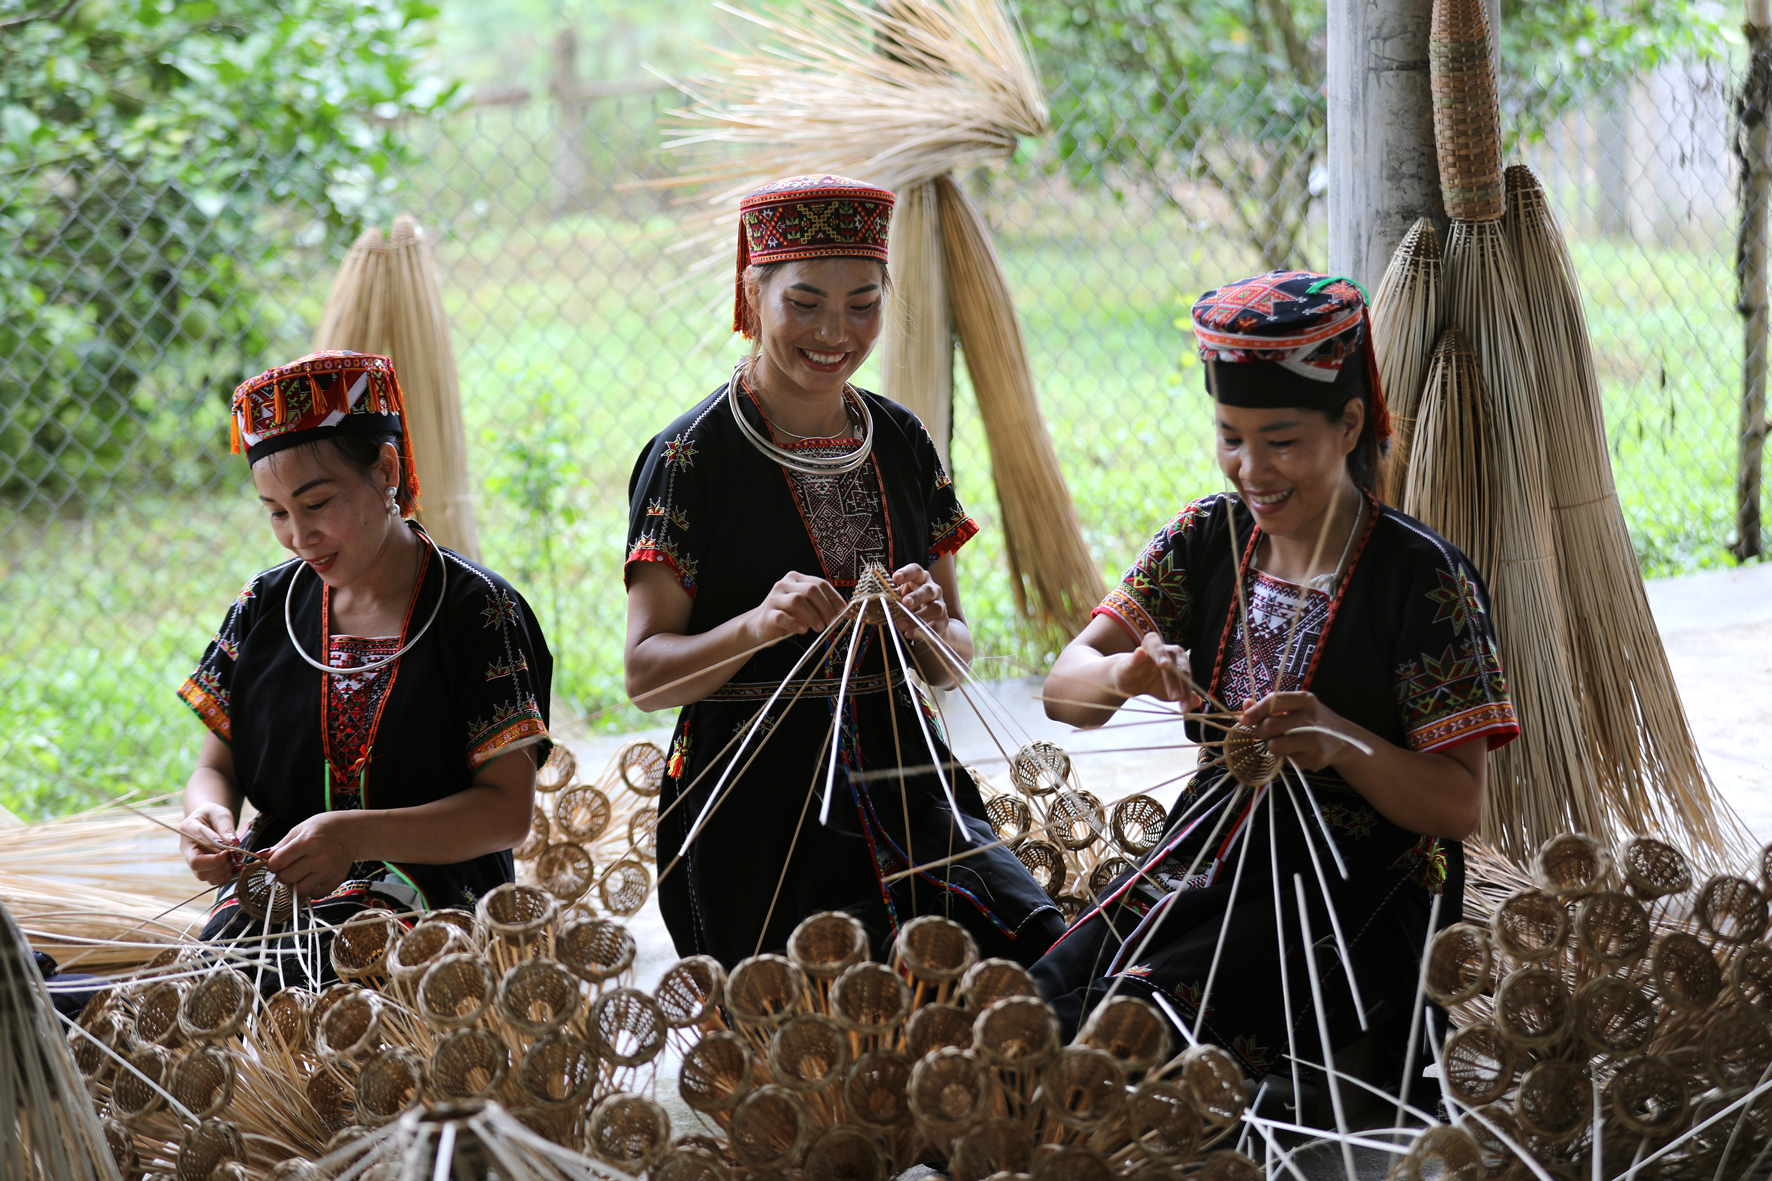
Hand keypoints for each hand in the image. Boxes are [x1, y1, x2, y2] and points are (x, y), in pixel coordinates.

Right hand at [179, 803, 240, 885]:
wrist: (209, 820)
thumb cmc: (214, 815)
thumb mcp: (221, 814)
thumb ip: (225, 827)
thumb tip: (233, 843)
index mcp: (188, 829)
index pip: (198, 843)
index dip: (215, 849)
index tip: (231, 848)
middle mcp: (187, 847)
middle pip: (196, 864)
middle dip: (219, 863)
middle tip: (235, 856)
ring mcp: (192, 860)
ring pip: (203, 875)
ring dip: (223, 872)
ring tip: (237, 861)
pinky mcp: (201, 868)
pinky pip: (211, 879)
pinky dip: (225, 877)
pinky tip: (236, 867)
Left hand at [265, 812, 360, 901]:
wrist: (354, 831)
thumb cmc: (325, 827)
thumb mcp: (301, 829)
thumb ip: (281, 845)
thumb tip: (261, 857)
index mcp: (308, 842)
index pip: (277, 862)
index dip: (272, 864)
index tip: (276, 861)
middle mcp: (320, 858)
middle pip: (286, 878)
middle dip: (283, 874)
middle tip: (289, 866)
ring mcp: (329, 871)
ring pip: (299, 890)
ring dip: (296, 883)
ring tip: (301, 872)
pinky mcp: (337, 880)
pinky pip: (315, 894)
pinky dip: (311, 888)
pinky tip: (313, 877)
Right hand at [747, 571, 846, 643]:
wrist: (759, 625)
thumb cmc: (787, 615)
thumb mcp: (805, 607)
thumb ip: (821, 606)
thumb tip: (842, 612)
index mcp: (796, 578)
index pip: (820, 583)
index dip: (834, 598)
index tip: (843, 612)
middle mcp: (784, 584)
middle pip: (810, 590)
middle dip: (825, 607)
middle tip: (831, 622)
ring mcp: (774, 598)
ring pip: (797, 600)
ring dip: (812, 615)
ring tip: (819, 628)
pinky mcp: (767, 614)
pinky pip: (783, 617)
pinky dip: (795, 624)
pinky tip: (802, 630)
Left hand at [889, 563, 949, 639]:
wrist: (933, 621)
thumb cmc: (913, 605)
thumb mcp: (902, 597)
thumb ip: (894, 598)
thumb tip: (881, 602)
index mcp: (921, 579)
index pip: (916, 571)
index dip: (907, 573)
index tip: (895, 578)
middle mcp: (933, 590)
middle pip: (928, 590)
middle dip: (917, 596)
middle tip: (905, 603)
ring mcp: (940, 605)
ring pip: (934, 609)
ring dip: (918, 617)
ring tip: (901, 624)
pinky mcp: (943, 621)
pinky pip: (936, 626)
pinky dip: (923, 631)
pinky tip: (910, 634)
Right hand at [1106, 633, 1197, 705]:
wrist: (1127, 681)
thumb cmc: (1152, 683)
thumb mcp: (1168, 692)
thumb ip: (1184, 695)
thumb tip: (1198, 702)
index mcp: (1176, 659)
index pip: (1185, 674)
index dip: (1187, 690)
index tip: (1186, 707)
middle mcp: (1164, 651)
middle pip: (1173, 664)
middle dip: (1176, 681)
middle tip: (1176, 698)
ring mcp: (1146, 652)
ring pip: (1157, 650)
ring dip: (1161, 655)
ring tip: (1164, 665)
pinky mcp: (1130, 659)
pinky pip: (1134, 655)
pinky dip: (1137, 654)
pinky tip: (1139, 653)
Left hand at [1240, 692, 1358, 770]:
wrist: (1345, 741)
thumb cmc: (1313, 721)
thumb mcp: (1296, 707)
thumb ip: (1270, 706)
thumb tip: (1245, 704)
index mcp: (1305, 700)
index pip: (1274, 701)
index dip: (1255, 710)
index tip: (1245, 719)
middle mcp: (1311, 718)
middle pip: (1270, 726)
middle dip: (1259, 732)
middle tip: (1262, 733)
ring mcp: (1314, 740)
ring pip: (1274, 746)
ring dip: (1272, 746)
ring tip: (1281, 742)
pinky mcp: (1315, 758)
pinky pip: (1286, 760)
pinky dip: (1285, 758)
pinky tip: (1297, 751)